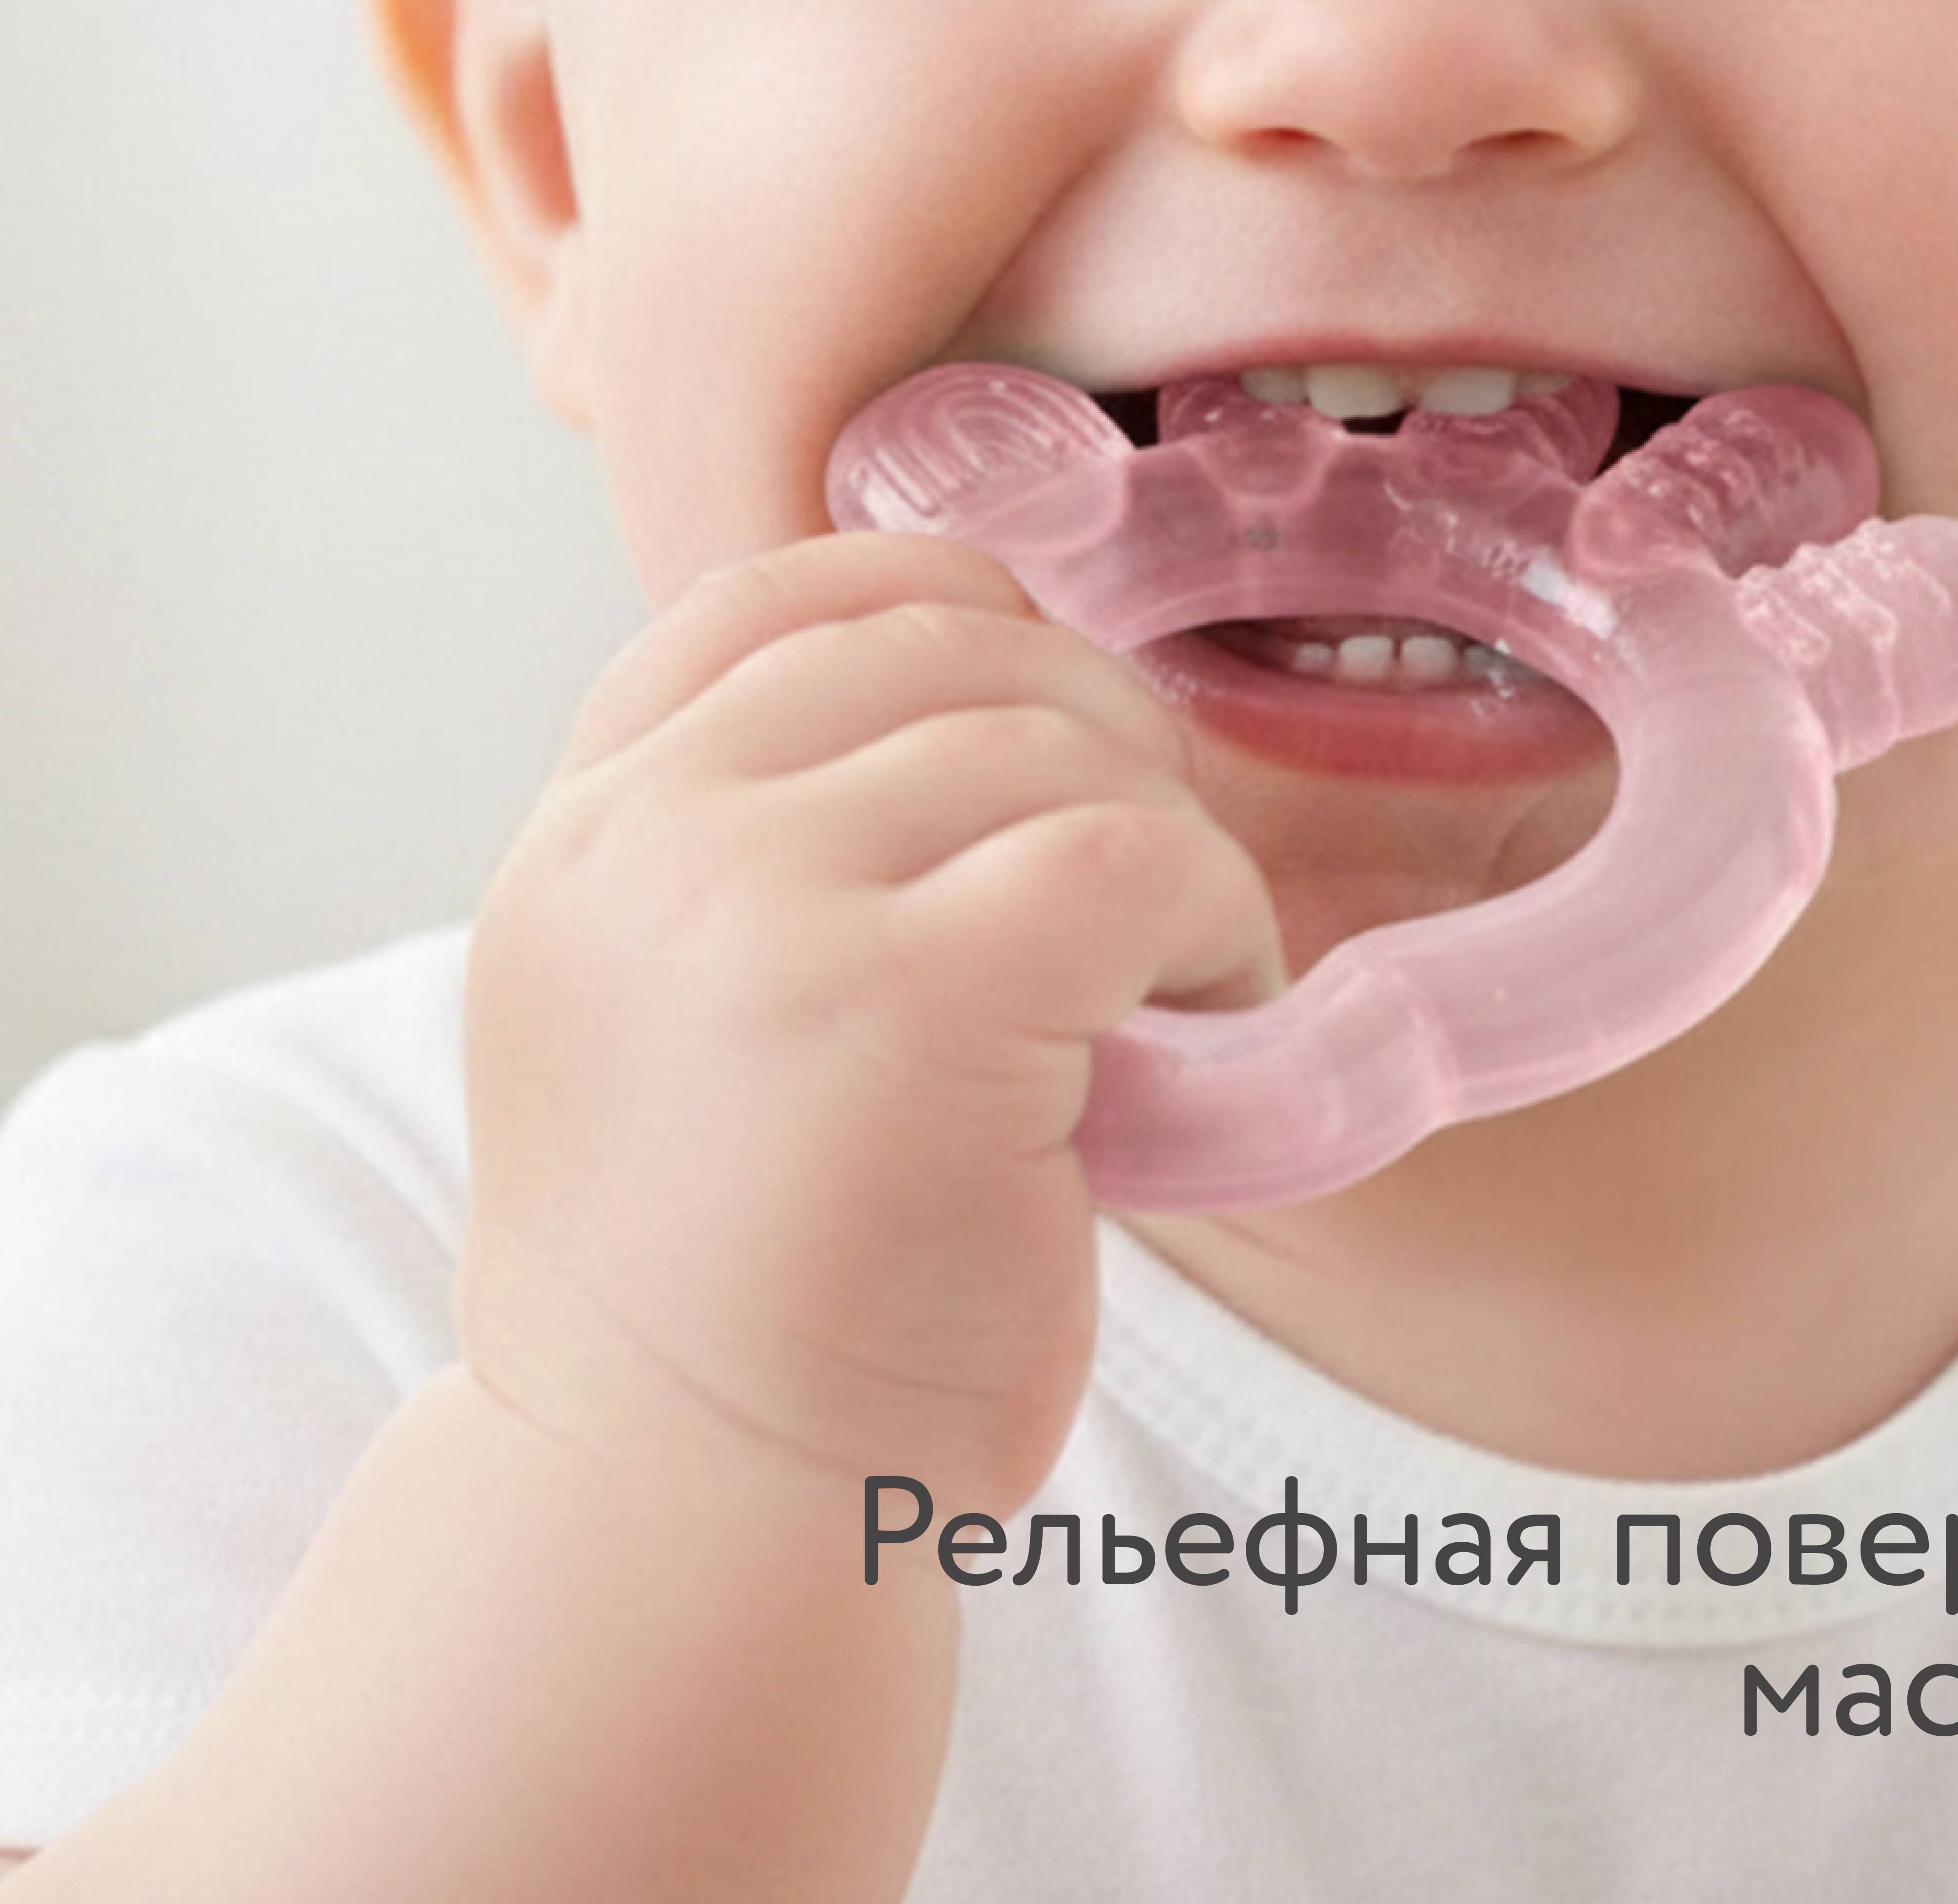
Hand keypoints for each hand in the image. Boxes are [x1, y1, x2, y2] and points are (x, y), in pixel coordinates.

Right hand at [459, 533, 1277, 1515]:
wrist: (681, 1522)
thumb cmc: (727, 1292)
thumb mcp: (665, 1013)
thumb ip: (760, 851)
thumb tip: (1002, 699)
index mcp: (579, 840)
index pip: (766, 600)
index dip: (939, 606)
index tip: (1040, 694)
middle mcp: (646, 846)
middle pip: (935, 650)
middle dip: (1084, 729)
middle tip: (1145, 878)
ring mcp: (760, 909)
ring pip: (1048, 742)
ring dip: (1161, 836)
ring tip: (1172, 973)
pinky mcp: (905, 997)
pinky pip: (1132, 855)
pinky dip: (1212, 914)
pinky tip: (1210, 1011)